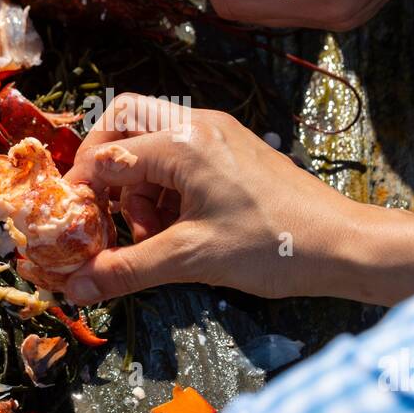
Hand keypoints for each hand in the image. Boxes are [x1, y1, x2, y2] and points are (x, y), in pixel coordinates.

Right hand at [63, 95, 389, 303]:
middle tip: (101, 213)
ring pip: (152, 144)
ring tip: (149, 235)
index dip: (82, 191)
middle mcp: (199, 126)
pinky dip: (165, 189)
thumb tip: (75, 288)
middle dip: (106, 169)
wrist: (342, 245)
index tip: (70, 225)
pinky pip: (181, 158)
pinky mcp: (233, 153)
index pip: (108, 154)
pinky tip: (175, 229)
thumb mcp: (192, 259)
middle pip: (125, 124)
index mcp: (185, 143)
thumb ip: (128, 269)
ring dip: (138, 187)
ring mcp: (219, 136)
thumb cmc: (273, 246)